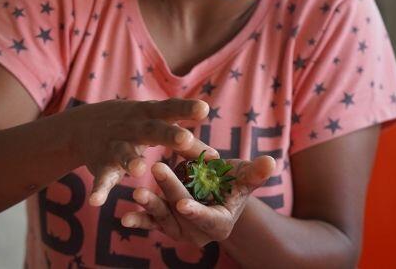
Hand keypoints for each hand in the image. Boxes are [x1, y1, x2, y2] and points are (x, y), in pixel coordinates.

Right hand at [67, 98, 216, 206]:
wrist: (85, 125)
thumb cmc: (134, 125)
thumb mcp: (154, 123)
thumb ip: (181, 138)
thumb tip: (214, 156)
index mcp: (150, 116)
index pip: (170, 110)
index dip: (186, 109)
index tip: (204, 109)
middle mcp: (133, 128)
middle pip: (152, 130)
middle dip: (168, 135)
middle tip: (185, 138)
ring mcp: (115, 145)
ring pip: (124, 153)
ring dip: (132, 162)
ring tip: (139, 170)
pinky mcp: (101, 164)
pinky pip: (101, 178)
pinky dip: (99, 189)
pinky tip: (96, 202)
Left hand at [120, 156, 275, 246]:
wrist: (216, 194)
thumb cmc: (232, 184)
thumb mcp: (242, 177)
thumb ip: (254, 173)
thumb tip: (271, 162)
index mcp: (221, 222)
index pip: (208, 219)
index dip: (196, 212)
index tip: (182, 204)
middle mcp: (199, 233)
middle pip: (182, 212)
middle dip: (170, 191)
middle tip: (158, 168)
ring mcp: (180, 230)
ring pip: (163, 219)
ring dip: (149, 206)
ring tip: (136, 192)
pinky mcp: (164, 224)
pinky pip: (150, 223)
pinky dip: (138, 220)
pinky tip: (124, 217)